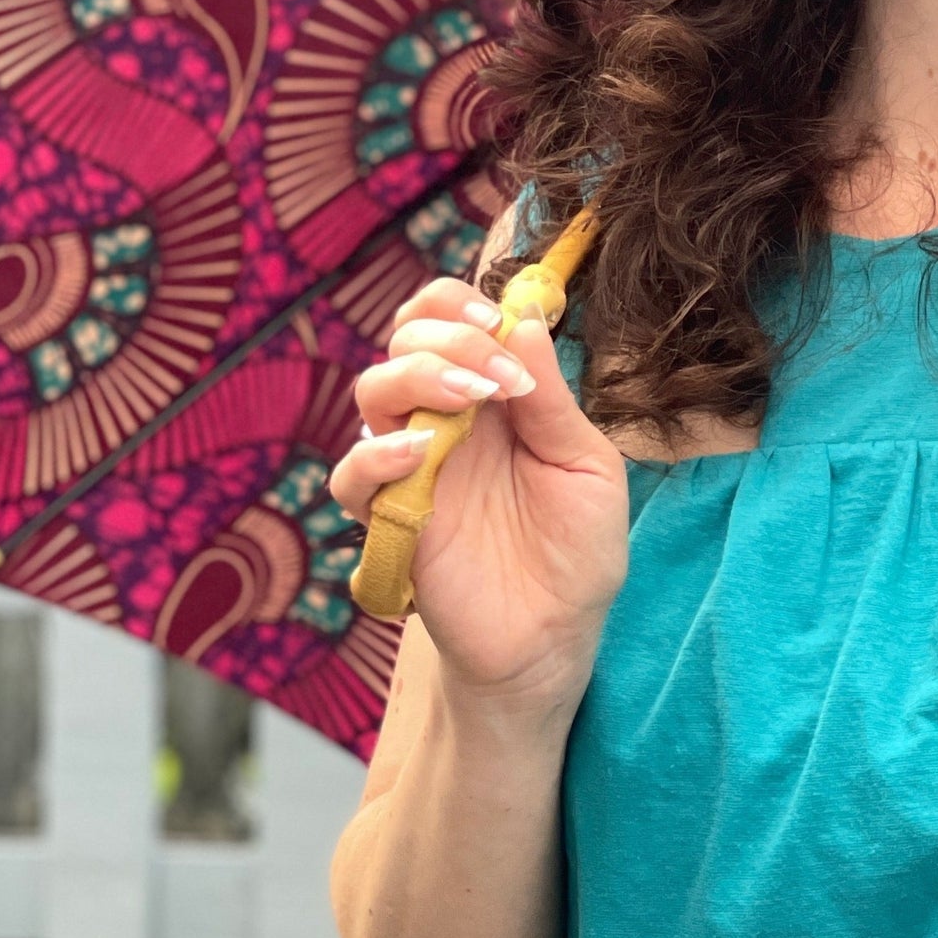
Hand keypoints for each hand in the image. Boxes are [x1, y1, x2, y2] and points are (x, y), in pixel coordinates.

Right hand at [328, 274, 628, 708]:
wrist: (555, 635)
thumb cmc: (578, 547)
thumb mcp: (586, 465)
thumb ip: (552, 399)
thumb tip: (526, 320)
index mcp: (493, 393)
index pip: (448, 315)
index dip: (460, 302)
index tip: (497, 320)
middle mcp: (445, 418)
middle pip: (406, 338)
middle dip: (449, 336)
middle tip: (499, 378)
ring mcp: (412, 465)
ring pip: (373, 389)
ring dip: (418, 377)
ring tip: (469, 403)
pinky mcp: (389, 517)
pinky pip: (351, 474)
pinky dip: (375, 455)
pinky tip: (420, 456)